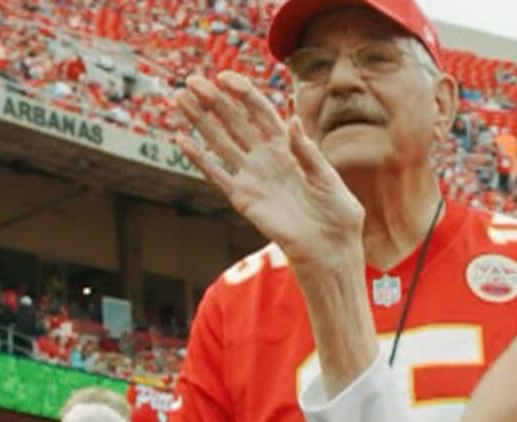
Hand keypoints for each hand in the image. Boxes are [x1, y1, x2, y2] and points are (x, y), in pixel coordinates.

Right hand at [174, 72, 363, 270]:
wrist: (329, 250)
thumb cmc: (337, 215)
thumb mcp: (328, 179)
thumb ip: (308, 153)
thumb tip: (291, 120)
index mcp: (288, 146)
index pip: (260, 112)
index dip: (242, 92)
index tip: (224, 77)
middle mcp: (266, 157)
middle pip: (235, 121)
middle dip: (213, 100)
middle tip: (192, 81)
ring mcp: (252, 176)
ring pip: (220, 142)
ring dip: (200, 121)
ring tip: (180, 98)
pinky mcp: (243, 198)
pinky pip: (217, 175)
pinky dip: (199, 159)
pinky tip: (183, 140)